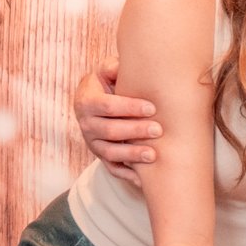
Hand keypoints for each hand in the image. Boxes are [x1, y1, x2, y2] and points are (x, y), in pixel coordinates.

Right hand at [76, 58, 160, 184]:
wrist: (99, 100)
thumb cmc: (110, 83)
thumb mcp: (107, 71)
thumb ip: (112, 67)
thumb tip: (118, 67)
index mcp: (86, 101)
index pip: (106, 105)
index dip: (129, 107)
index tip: (152, 107)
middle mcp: (86, 124)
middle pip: (109, 130)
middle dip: (134, 130)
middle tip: (158, 129)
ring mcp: (93, 143)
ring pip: (110, 152)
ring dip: (132, 154)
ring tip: (153, 155)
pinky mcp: (101, 157)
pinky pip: (112, 169)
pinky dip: (127, 175)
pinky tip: (144, 178)